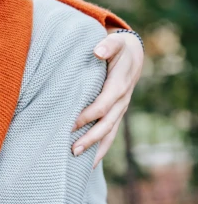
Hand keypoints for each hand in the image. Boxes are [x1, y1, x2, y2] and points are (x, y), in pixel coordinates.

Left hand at [72, 29, 143, 167]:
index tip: (70, 124)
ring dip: (95, 148)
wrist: (133, 54)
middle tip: (72, 150)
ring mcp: (120, 109)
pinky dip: (100, 147)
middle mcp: (121, 101)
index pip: (103, 105)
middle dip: (90, 138)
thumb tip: (97, 51)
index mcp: (118, 86)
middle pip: (106, 124)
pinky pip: (110, 133)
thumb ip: (107, 44)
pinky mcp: (116, 113)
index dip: (87, 115)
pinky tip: (88, 161)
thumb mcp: (115, 42)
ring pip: (110, 133)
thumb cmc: (118, 48)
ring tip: (78, 160)